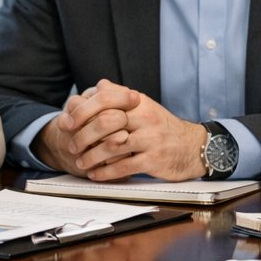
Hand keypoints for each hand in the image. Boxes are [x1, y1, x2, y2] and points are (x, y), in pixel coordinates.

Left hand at [44, 79, 205, 180]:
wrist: (193, 147)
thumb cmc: (162, 128)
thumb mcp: (144, 107)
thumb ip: (120, 97)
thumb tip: (97, 86)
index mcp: (138, 103)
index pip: (105, 99)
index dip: (82, 111)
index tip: (67, 122)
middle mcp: (145, 118)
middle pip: (105, 123)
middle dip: (83, 136)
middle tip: (71, 145)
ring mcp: (150, 139)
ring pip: (112, 146)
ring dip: (91, 157)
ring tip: (80, 162)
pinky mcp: (154, 160)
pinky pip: (124, 166)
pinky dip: (106, 172)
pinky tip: (96, 174)